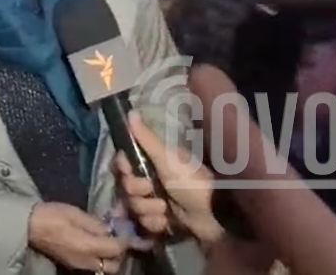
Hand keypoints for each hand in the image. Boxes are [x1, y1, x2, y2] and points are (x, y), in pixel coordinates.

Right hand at [28, 202, 127, 272]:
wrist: (30, 226)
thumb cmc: (53, 216)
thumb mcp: (77, 214)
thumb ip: (96, 224)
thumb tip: (111, 229)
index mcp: (88, 246)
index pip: (116, 249)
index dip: (124, 240)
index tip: (126, 230)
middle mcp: (85, 261)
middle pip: (113, 266)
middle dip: (120, 253)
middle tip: (119, 237)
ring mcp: (78, 265)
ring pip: (104, 269)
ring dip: (110, 258)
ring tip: (109, 241)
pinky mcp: (72, 264)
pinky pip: (93, 266)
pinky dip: (100, 258)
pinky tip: (97, 245)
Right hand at [114, 112, 222, 244]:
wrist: (212, 213)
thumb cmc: (190, 180)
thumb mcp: (167, 158)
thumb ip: (146, 139)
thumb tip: (131, 112)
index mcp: (151, 161)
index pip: (122, 164)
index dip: (123, 169)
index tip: (130, 170)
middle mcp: (150, 179)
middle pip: (125, 187)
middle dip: (138, 192)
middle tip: (152, 190)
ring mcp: (154, 200)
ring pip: (133, 206)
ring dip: (148, 209)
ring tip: (165, 209)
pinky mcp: (160, 219)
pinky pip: (144, 223)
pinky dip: (155, 223)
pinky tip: (166, 222)